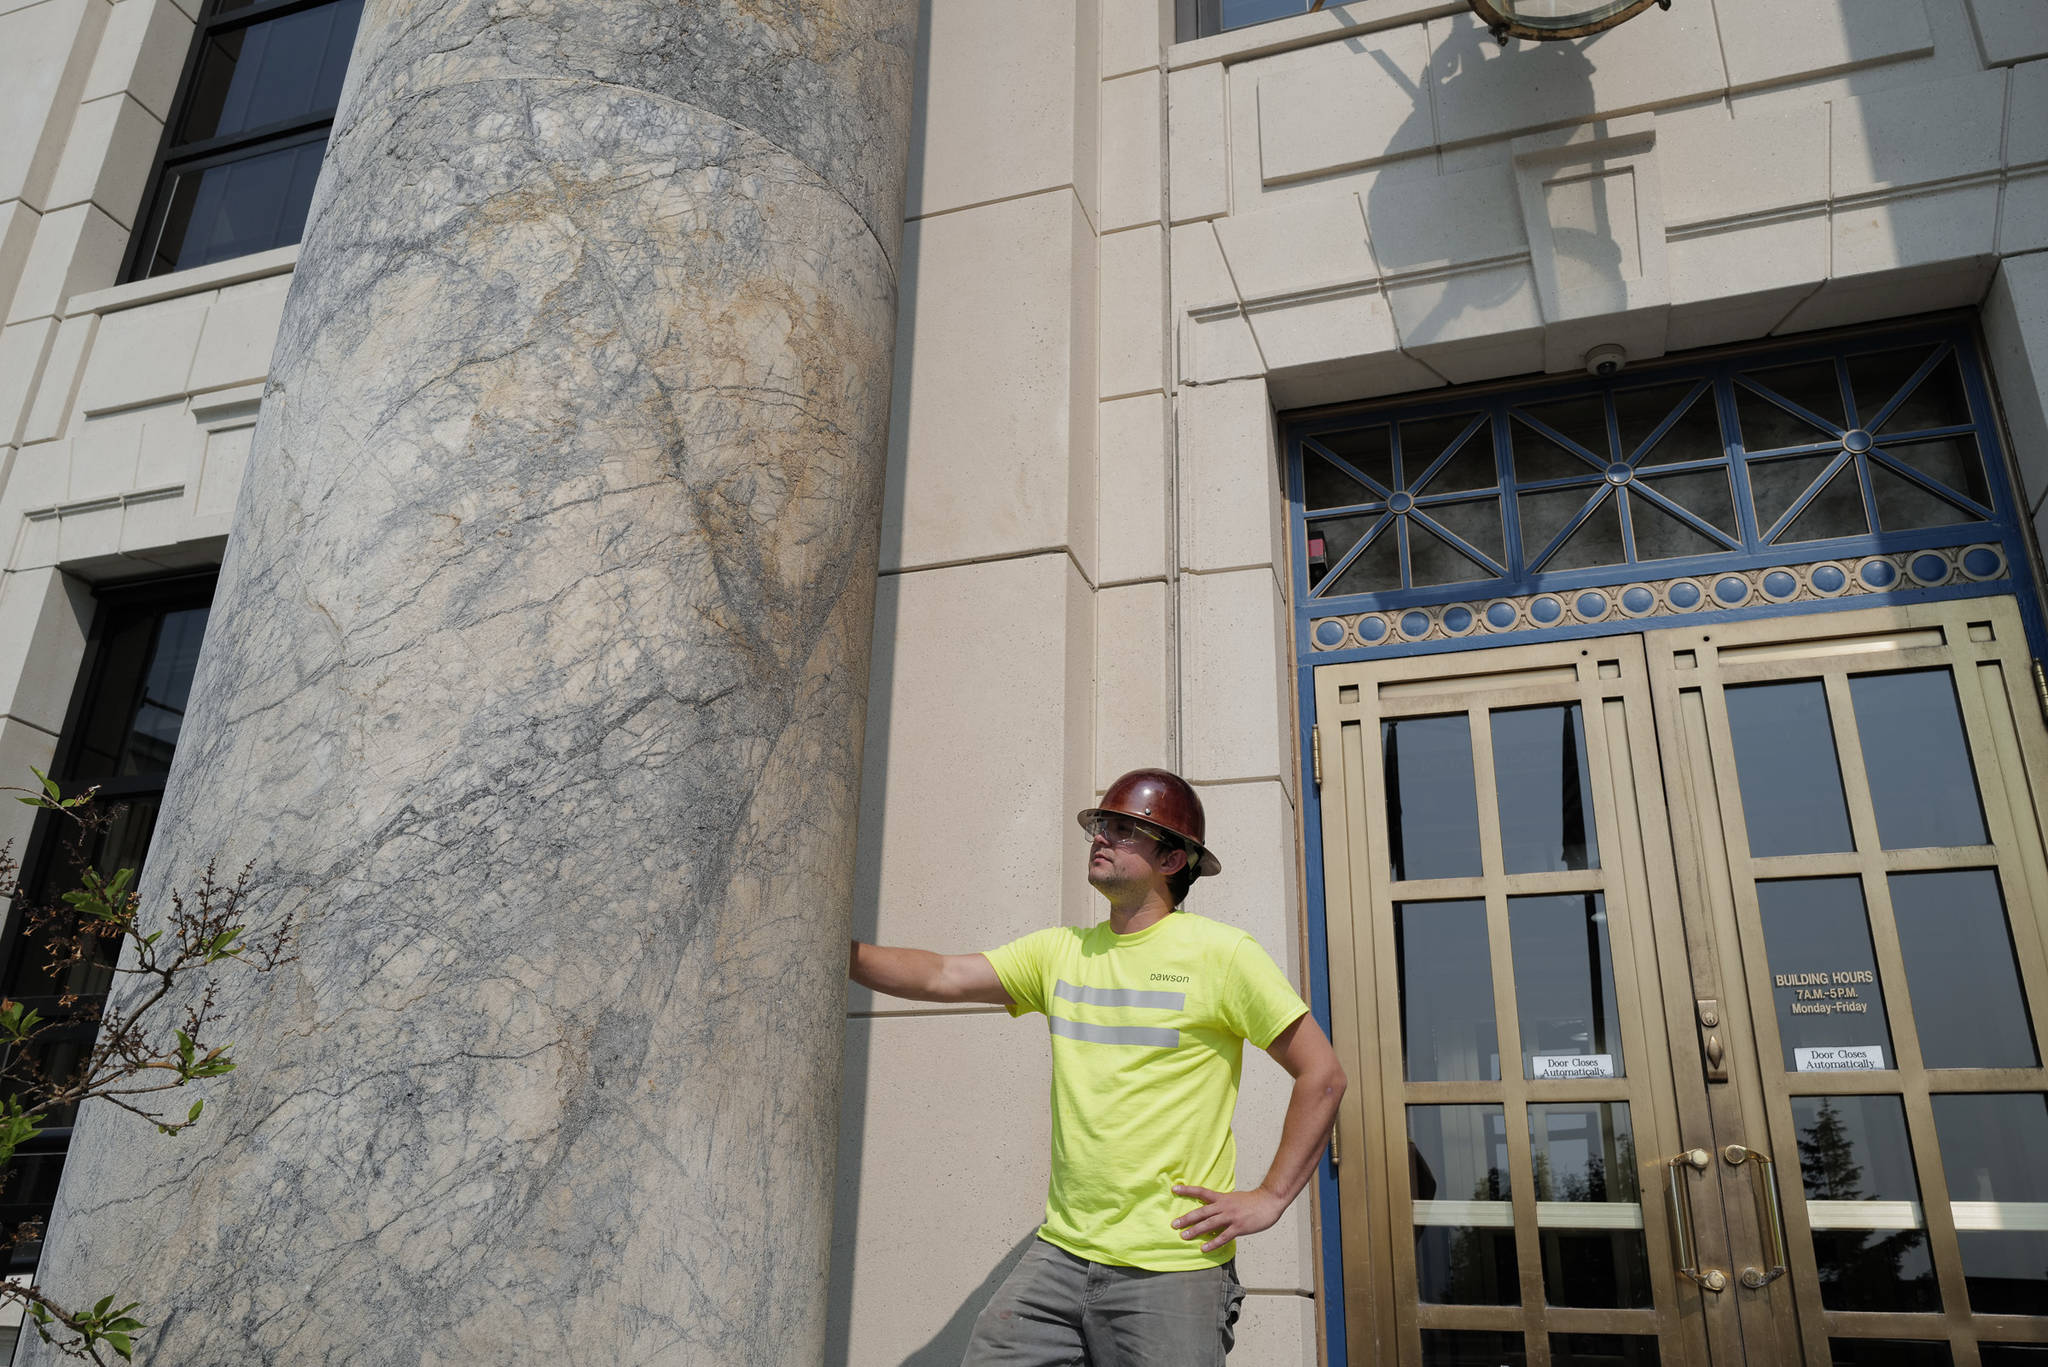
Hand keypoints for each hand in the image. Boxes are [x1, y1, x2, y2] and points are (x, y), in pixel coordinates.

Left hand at [1170, 1184, 1285, 1252]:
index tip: (1174, 1188)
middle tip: (1174, 1224)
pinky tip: (1204, 1248)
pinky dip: (1213, 1243)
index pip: (1201, 1192)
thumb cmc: (1252, 1202)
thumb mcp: (1233, 1199)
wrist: (1269, 1201)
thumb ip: (1222, 1205)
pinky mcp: (1239, 1227)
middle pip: (1202, 1212)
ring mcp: (1231, 1217)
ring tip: (1184, 1236)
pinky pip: (1223, 1237)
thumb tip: (1210, 1213)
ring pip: (1209, 1224)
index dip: (1187, 1190)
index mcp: (1222, 1198)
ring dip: (1195, 1231)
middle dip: (1186, 1218)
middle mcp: (1224, 1206)